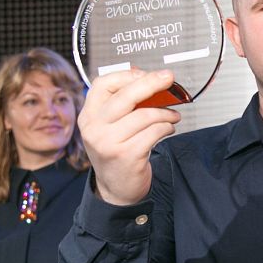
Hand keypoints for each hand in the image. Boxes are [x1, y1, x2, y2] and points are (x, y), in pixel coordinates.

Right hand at [78, 69, 180, 205]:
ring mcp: (108, 143)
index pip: (103, 84)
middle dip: (151, 83)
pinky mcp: (126, 155)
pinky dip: (166, 127)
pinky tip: (169, 129)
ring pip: (144, 115)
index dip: (127, 75)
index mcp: (89, 115)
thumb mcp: (111, 125)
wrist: (116, 188)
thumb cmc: (118, 151)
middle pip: (125, 96)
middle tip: (168, 78)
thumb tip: (144, 74)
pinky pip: (154, 132)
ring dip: (165, 112)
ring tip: (173, 115)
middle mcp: (94, 128)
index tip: (147, 73)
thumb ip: (123, 101)